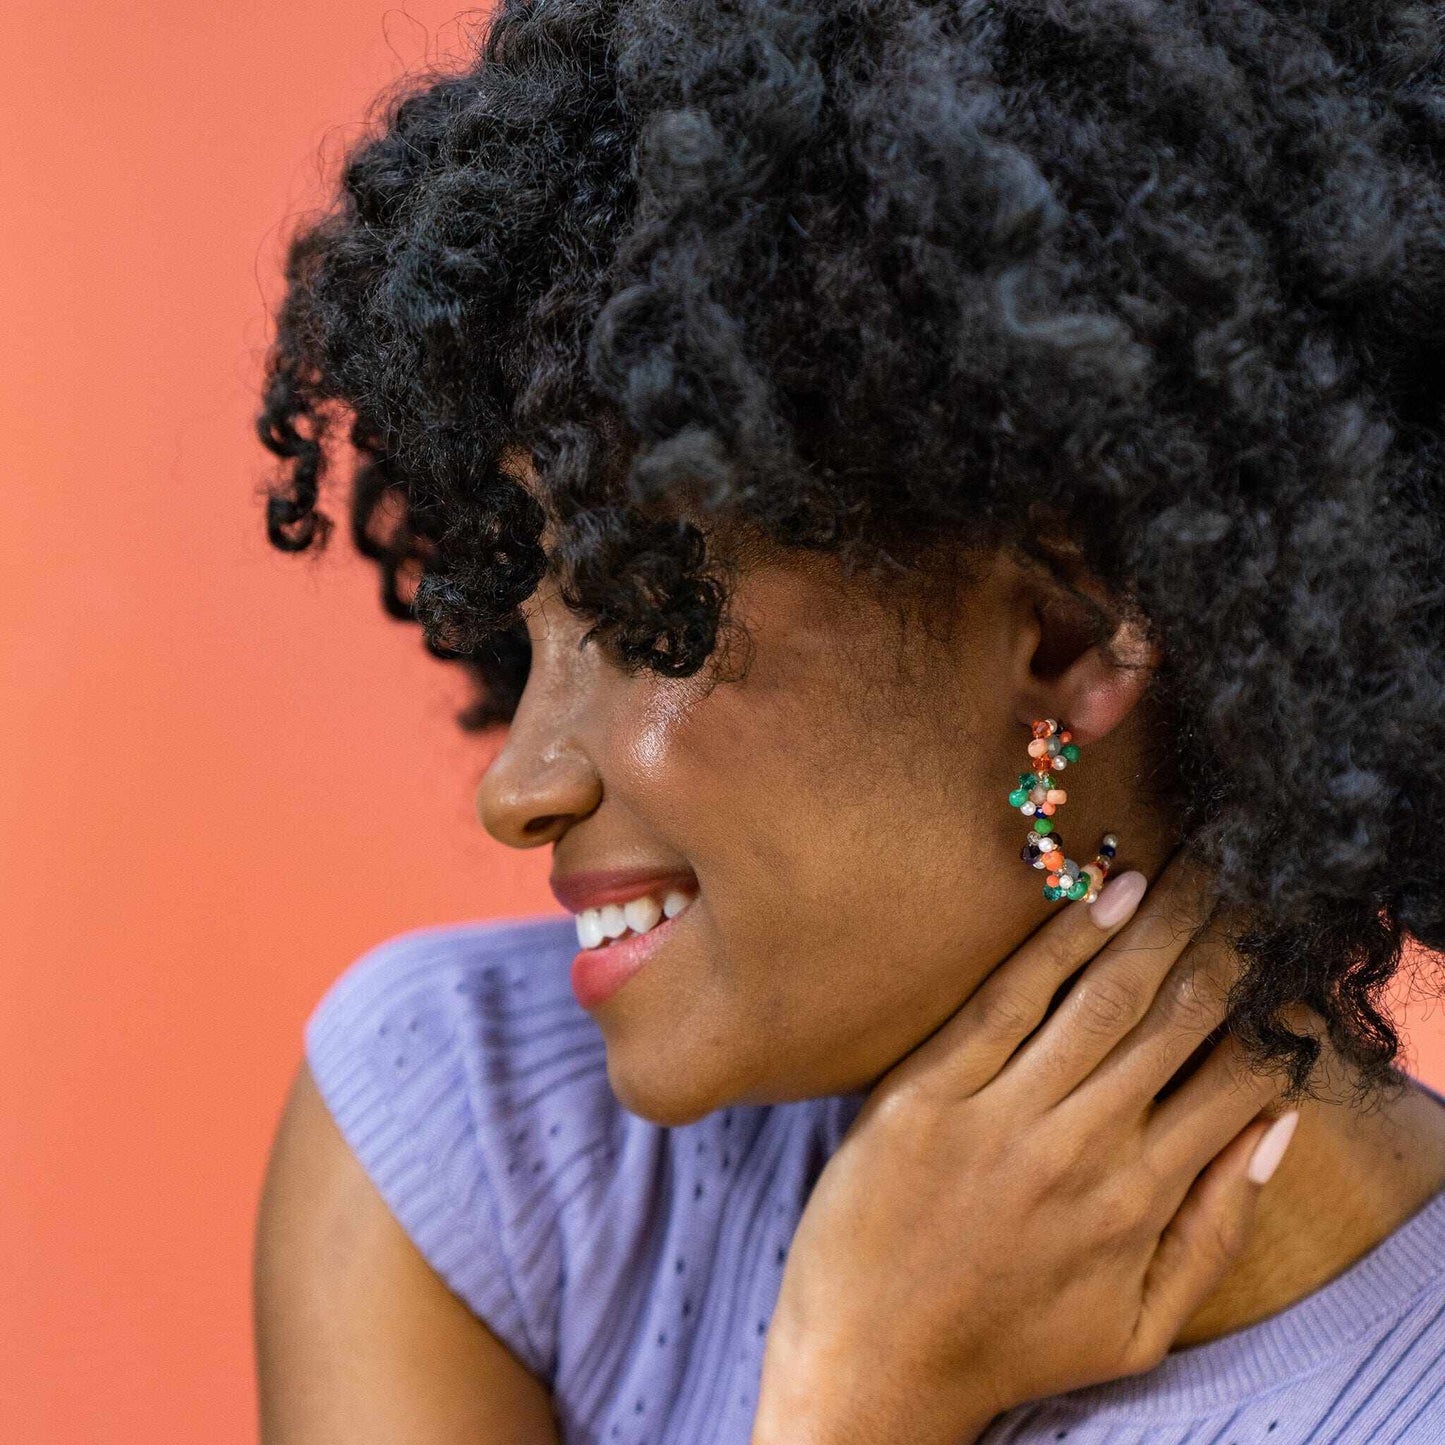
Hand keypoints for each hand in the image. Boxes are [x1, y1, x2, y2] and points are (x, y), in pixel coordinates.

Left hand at [751, 852, 1305, 1444]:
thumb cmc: (1010, 1346)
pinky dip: (1058, 946)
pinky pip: (1004, 1003)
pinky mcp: (924, 1095)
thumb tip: (1278, 1131)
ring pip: (1099, 1001)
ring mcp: (999, 1116)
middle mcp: (1080, 1148)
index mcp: (1138, 1201)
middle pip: (1170, 1021)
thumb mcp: (1141, 1328)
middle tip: (1245, 883)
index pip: (1230, 1083)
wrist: (872, 1365)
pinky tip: (1101, 899)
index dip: (1265, 1013)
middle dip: (1218, 944)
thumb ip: (1215, 1232)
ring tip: (1190, 870)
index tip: (1279, 959)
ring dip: (1155, 927)